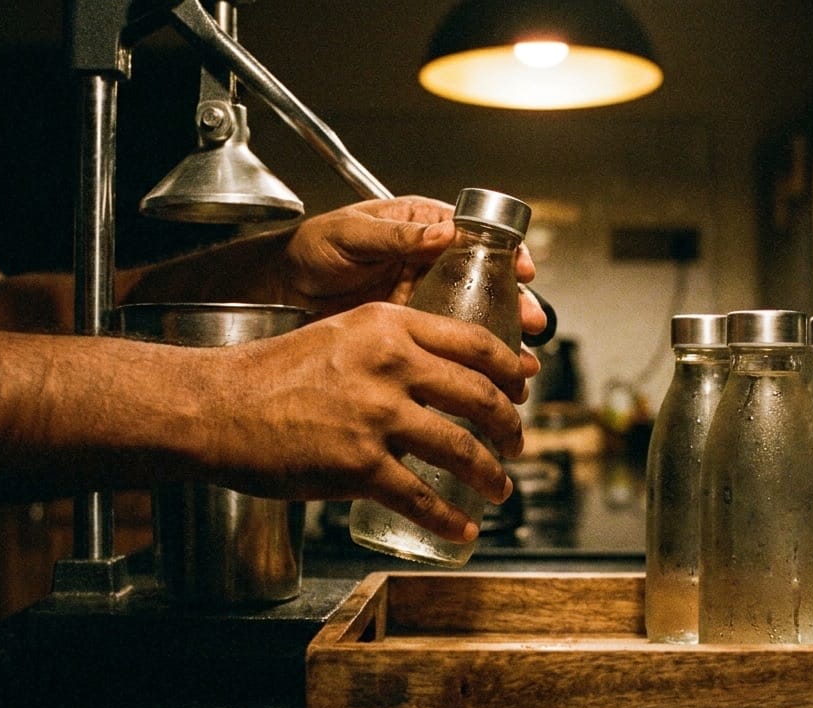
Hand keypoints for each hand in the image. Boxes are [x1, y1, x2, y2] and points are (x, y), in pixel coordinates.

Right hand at [198, 302, 537, 541]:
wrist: (217, 406)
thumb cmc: (272, 372)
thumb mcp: (342, 334)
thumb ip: (392, 345)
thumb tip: (440, 374)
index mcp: (389, 325)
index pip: (477, 344)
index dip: (510, 372)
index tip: (521, 389)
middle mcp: (391, 364)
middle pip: (480, 396)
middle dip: (510, 426)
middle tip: (516, 442)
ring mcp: (376, 416)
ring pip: (461, 448)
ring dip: (490, 473)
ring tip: (500, 486)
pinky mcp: (358, 465)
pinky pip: (422, 497)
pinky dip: (450, 518)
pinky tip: (463, 528)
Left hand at [281, 196, 546, 337]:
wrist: (280, 287)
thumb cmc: (313, 246)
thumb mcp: (353, 234)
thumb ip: (397, 235)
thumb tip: (443, 231)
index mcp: (422, 225)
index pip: (476, 235)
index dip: (505, 253)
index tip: (524, 270)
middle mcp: (431, 259)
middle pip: (485, 280)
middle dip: (513, 303)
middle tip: (532, 323)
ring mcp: (424, 296)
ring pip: (473, 315)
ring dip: (499, 337)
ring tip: (520, 362)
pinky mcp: (413, 329)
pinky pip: (448, 343)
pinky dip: (469, 361)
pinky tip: (488, 378)